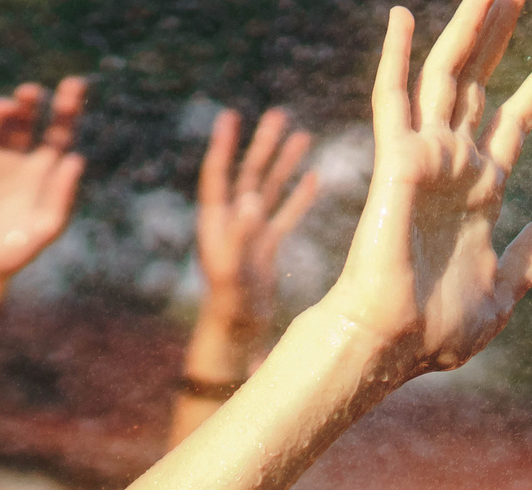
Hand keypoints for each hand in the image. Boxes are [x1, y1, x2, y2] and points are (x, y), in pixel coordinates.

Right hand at [0, 78, 87, 288]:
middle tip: (30, 92)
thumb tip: (76, 158)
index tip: (74, 84)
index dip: (67, 108)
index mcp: (42, 173)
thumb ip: (61, 195)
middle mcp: (17, 162)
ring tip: (4, 109)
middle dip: (30, 102)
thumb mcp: (45, 228)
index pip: (59, 132)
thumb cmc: (14, 253)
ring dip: (2, 109)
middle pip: (28, 121)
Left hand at [195, 107, 322, 329]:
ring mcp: (251, 235)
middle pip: (248, 174)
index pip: (218, 174)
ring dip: (284, 164)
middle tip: (279, 115)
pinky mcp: (267, 249)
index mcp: (216, 222)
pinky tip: (315, 178)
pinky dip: (299, 197)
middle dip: (262, 145)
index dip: (223, 145)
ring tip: (303, 136)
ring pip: (270, 191)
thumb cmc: (229, 304)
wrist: (236, 333)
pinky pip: (285, 216)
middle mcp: (232, 223)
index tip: (230, 115)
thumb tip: (252, 197)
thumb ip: (240, 235)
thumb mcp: (232, 268)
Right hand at [325, 0, 531, 377]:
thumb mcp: (500, 296)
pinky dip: (396, 57)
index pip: (514, 122)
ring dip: (467, 29)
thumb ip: (526, 262)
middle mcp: (451, 166)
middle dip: (500, 36)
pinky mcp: (396, 161)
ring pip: (446, 75)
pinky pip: (394, 98)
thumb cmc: (436, 332)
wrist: (392, 343)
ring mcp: (423, 159)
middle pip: (480, 83)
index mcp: (479, 193)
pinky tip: (402, 16)